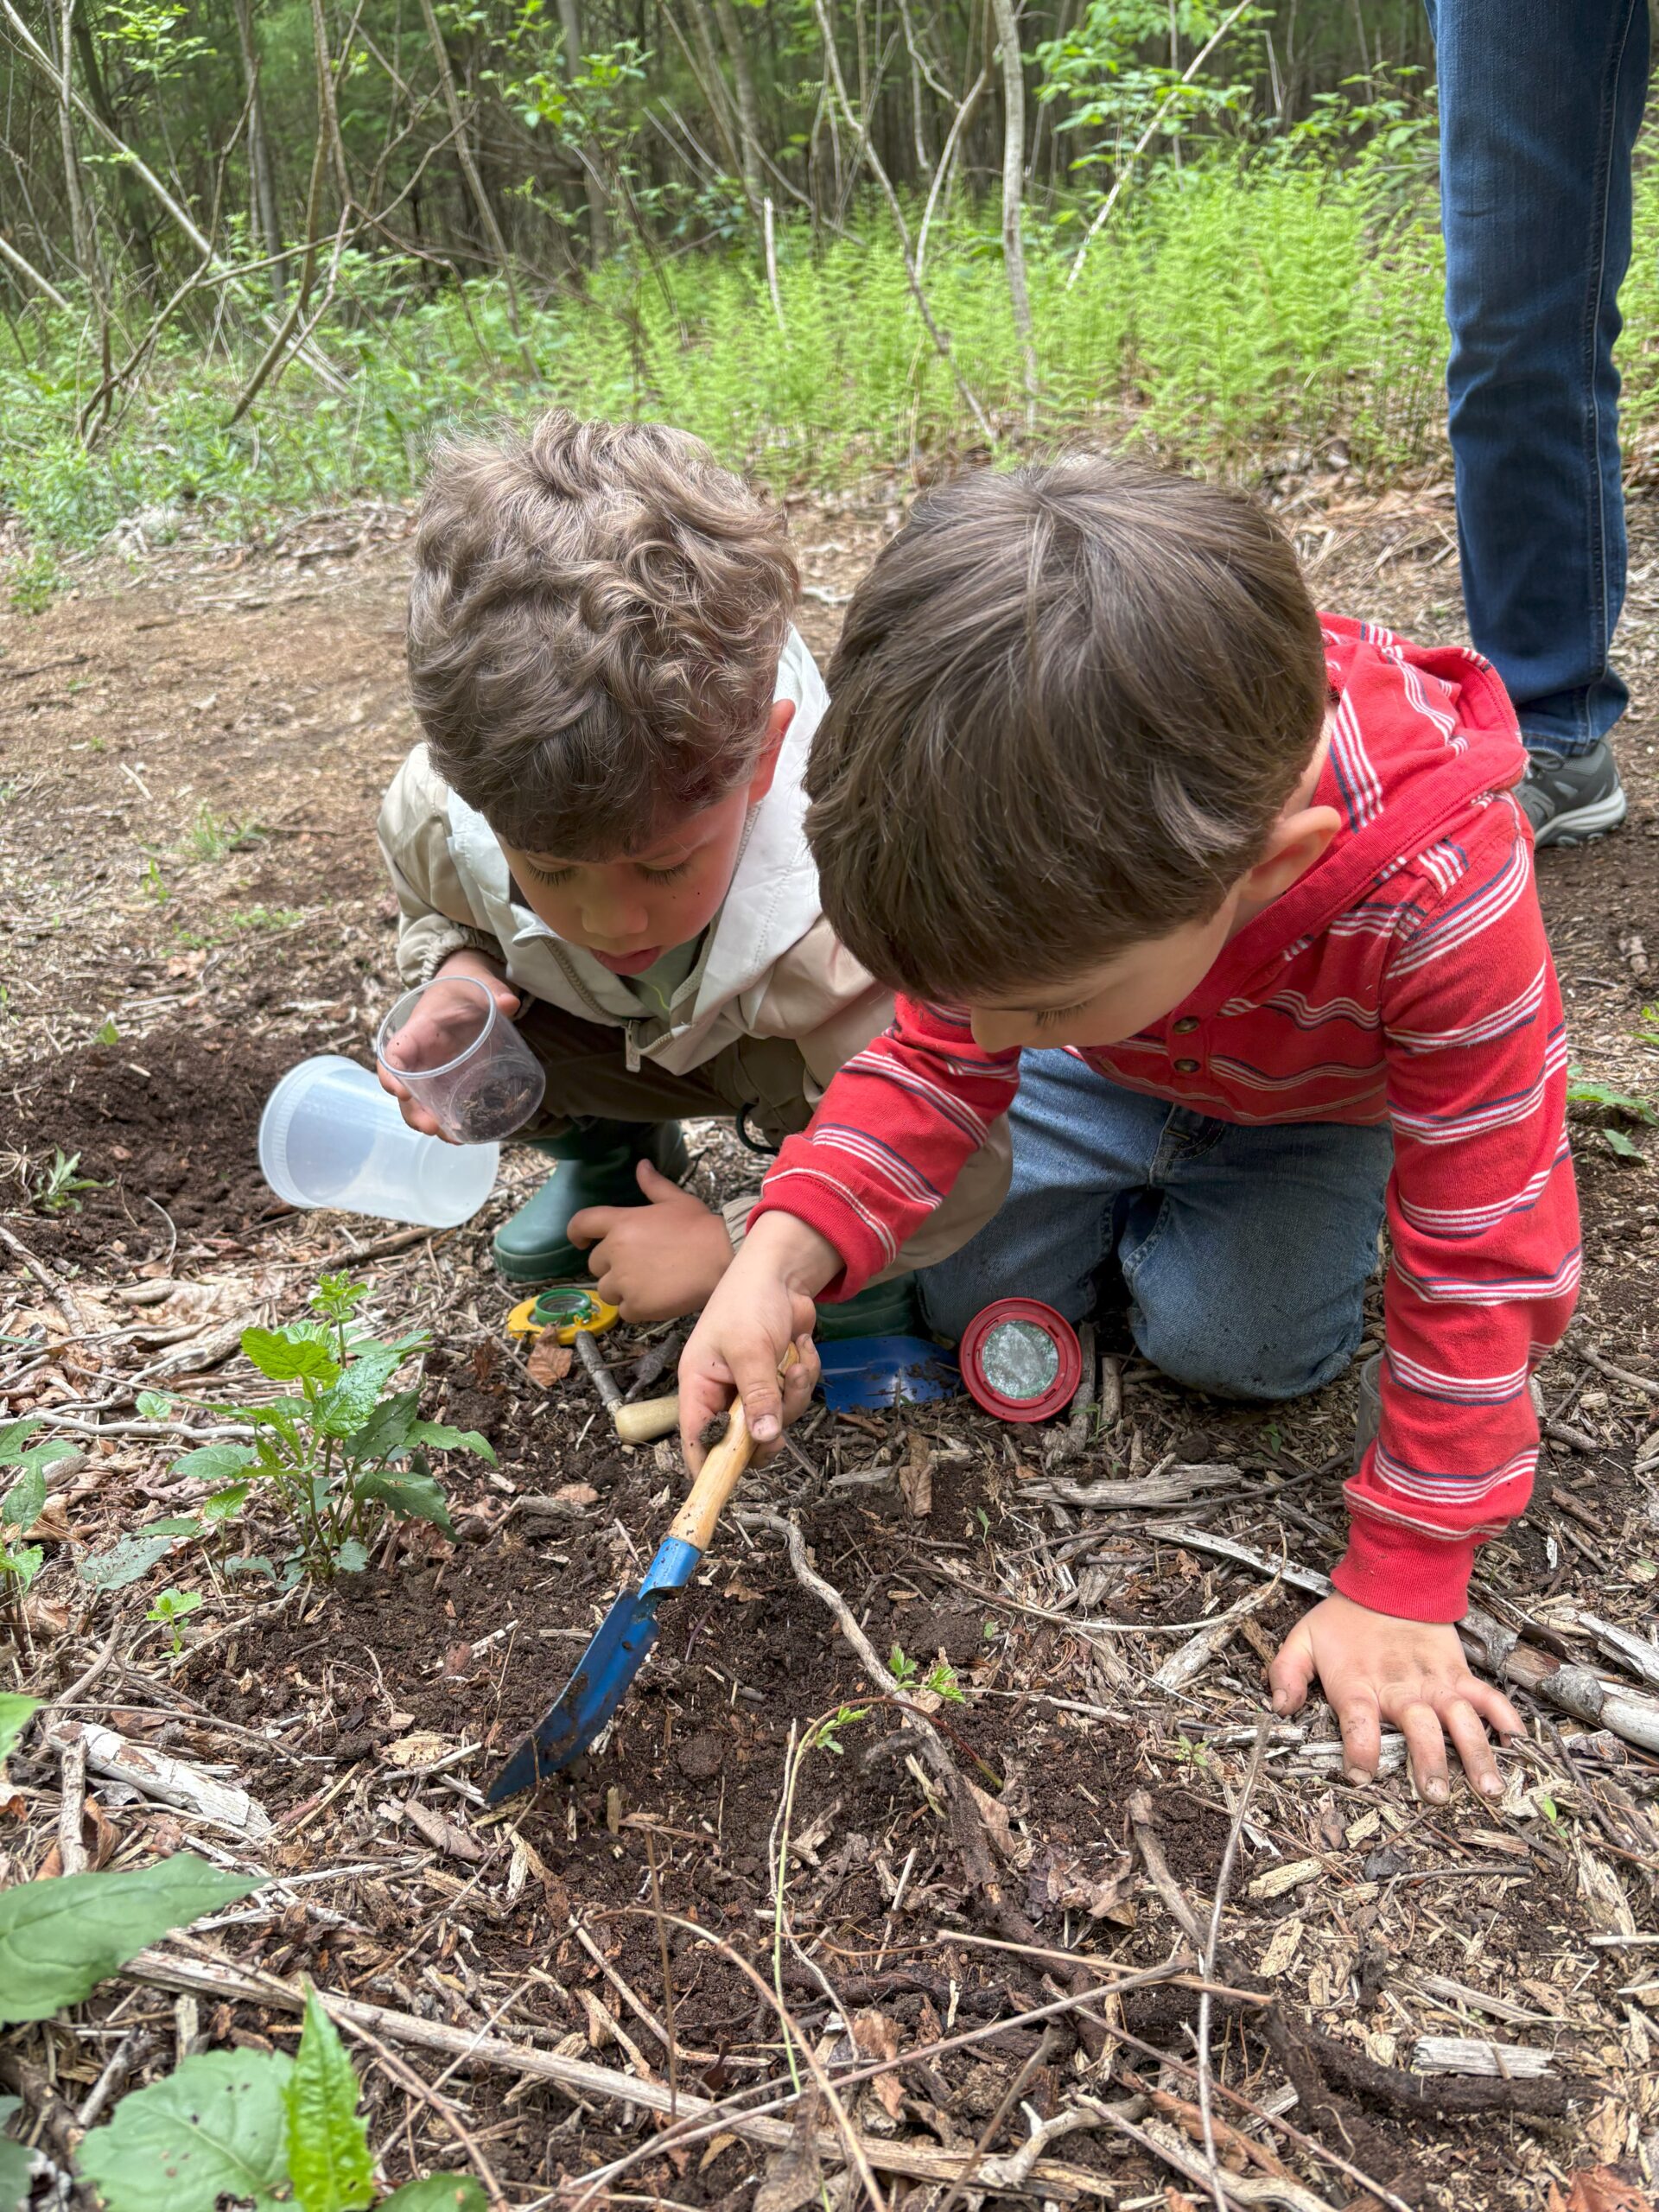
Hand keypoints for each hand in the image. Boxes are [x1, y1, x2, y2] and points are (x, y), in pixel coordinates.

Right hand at [378, 952, 517, 1140]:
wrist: (466, 987)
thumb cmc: (463, 985)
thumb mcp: (476, 982)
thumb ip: (491, 989)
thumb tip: (509, 1003)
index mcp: (418, 1030)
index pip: (395, 1053)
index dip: (392, 1074)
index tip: (399, 1091)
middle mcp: (420, 1055)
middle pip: (405, 1088)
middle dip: (413, 1111)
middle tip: (431, 1127)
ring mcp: (433, 1070)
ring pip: (421, 1102)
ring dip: (431, 1121)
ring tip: (453, 1138)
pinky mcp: (448, 1078)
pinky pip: (440, 1102)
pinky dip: (447, 1119)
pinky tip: (464, 1136)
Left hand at [567, 1161, 733, 1321]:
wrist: (721, 1257)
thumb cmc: (700, 1227)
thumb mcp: (676, 1200)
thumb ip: (653, 1185)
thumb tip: (642, 1165)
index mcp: (621, 1223)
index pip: (582, 1223)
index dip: (576, 1233)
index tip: (580, 1241)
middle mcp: (615, 1251)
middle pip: (595, 1264)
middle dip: (611, 1266)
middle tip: (639, 1266)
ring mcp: (624, 1280)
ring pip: (607, 1290)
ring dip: (622, 1289)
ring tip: (649, 1284)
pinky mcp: (636, 1305)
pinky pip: (625, 1311)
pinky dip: (637, 1308)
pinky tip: (657, 1299)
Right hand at [677, 1213, 839, 1471]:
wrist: (782, 1271)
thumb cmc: (748, 1301)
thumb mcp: (749, 1348)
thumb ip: (756, 1395)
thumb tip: (763, 1439)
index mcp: (699, 1386)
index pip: (696, 1439)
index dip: (708, 1467)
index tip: (725, 1488)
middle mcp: (723, 1393)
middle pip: (742, 1440)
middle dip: (768, 1427)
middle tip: (780, 1417)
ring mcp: (752, 1388)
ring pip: (776, 1420)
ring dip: (793, 1393)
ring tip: (794, 1361)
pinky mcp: (778, 1379)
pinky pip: (796, 1397)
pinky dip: (804, 1374)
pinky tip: (798, 1346)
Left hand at [1269, 1592, 1520, 1802]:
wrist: (1389, 1578)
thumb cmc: (1346, 1618)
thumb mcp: (1303, 1639)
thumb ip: (1287, 1672)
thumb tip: (1279, 1706)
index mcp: (1359, 1684)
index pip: (1358, 1722)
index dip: (1359, 1749)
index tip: (1360, 1775)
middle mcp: (1400, 1688)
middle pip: (1417, 1728)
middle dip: (1427, 1762)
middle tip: (1436, 1795)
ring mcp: (1433, 1682)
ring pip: (1460, 1719)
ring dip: (1476, 1753)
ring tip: (1489, 1787)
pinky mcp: (1457, 1673)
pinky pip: (1486, 1696)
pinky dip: (1505, 1718)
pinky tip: (1517, 1743)